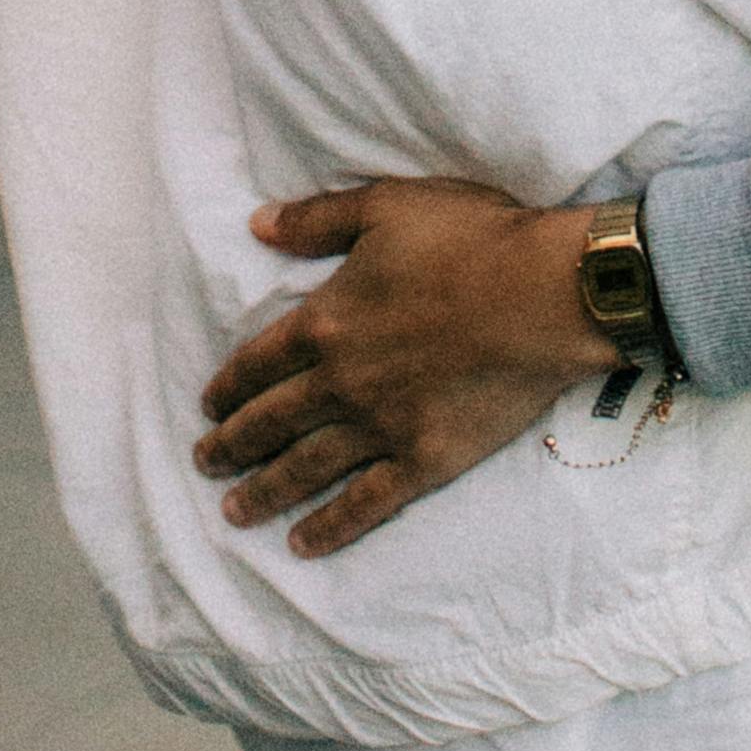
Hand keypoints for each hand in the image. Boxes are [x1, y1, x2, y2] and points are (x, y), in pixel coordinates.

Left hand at [195, 180, 601, 557]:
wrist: (545, 294)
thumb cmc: (471, 240)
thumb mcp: (385, 206)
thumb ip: (317, 220)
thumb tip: (257, 225)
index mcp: (324, 322)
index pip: (258, 363)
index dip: (228, 386)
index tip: (208, 407)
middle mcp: (339, 383)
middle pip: (271, 421)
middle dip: (232, 445)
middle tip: (204, 464)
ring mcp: (380, 427)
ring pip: (305, 468)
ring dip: (264, 492)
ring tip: (235, 512)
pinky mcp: (424, 460)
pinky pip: (365, 504)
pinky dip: (330, 527)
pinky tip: (303, 544)